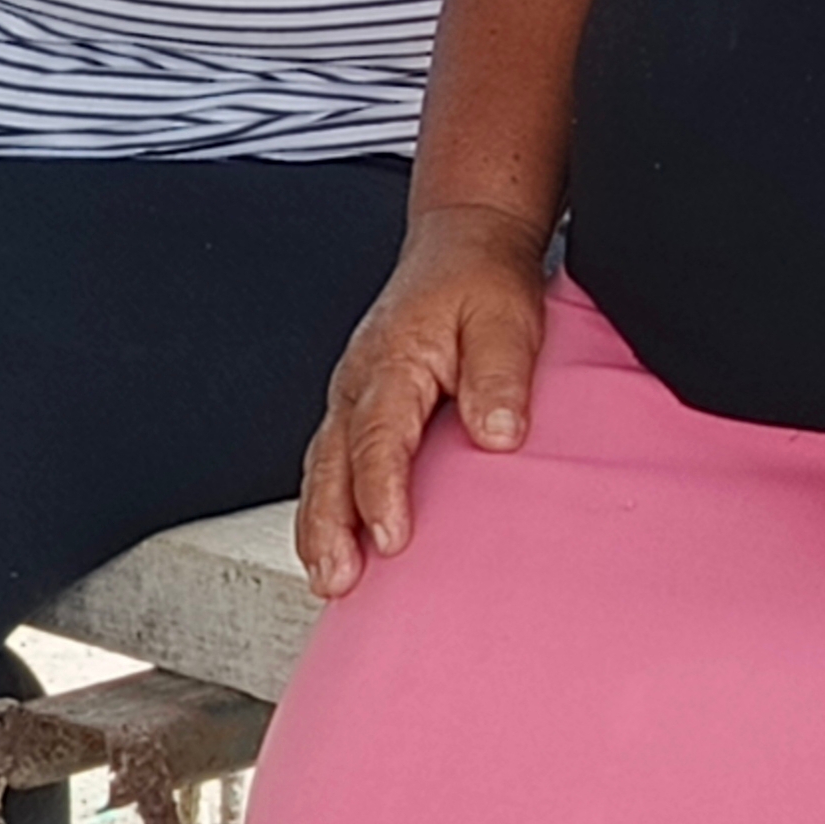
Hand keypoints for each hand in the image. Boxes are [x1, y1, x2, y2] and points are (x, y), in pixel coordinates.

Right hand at [295, 204, 548, 600]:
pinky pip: (332, 461)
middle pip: (332, 460)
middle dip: (329, 524)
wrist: (463, 243)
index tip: (391, 538)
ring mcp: (352, 394)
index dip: (380, 490)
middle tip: (337, 579)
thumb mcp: (505, 318)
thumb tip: (497, 435)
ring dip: (319, 523)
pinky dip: (326, 506)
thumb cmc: (482, 280)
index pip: (378, 434)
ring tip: (328, 580)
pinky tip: (334, 546)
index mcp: (392, 358)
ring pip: (323, 465)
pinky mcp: (358, 407)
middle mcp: (359, 379)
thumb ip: (499, 376)